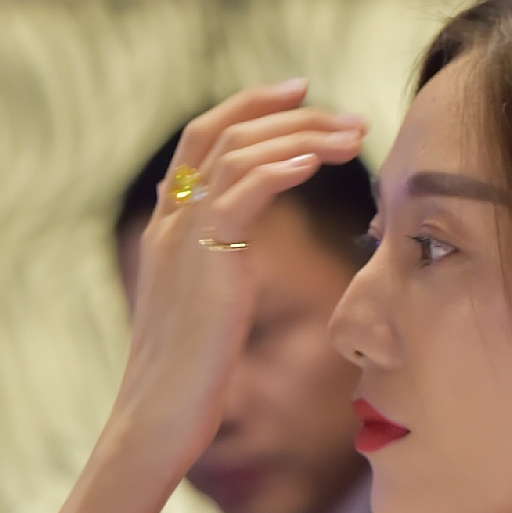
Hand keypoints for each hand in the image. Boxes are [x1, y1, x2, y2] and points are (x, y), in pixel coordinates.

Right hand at [109, 79, 366, 490]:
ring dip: (301, 136)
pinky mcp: (204, 256)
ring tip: (352, 137)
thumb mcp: (205, 311)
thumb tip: (244, 264)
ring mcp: (182, 234)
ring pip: (239, 152)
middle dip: (285, 111)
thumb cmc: (189, 383)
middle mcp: (171, 220)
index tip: (301, 96)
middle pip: (222, 132)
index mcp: (169, 228)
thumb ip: (219, 271)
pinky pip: (244, 191)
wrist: (159, 416)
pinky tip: (318, 162)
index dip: (250, 109)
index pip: (204, 142)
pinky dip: (281, 168)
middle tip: (342, 113)